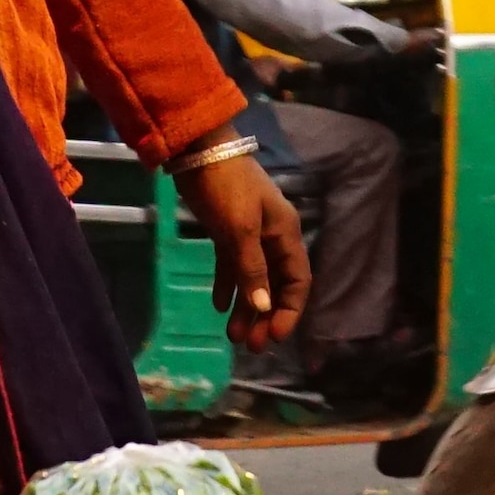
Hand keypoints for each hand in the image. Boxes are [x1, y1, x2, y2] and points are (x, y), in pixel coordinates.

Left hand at [182, 150, 310, 343]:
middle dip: (265, 316)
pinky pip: (233, 265)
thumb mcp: (240, 230)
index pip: (297, 281)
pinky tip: (219, 306)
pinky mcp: (227, 231)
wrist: (198, 149)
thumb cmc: (225, 186)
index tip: (274, 337)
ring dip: (245, 307)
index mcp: (285, 234)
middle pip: (275, 285)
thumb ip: (251, 269)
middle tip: (250, 346)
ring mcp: (250, 234)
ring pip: (253, 279)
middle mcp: (272, 236)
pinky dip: (228, 285)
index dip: (289, 311)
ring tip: (233, 336)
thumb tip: (262, 307)